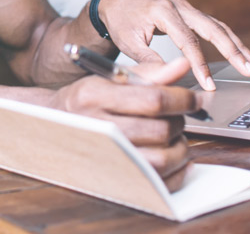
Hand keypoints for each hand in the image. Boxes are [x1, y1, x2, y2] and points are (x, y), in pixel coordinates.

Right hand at [51, 57, 197, 190]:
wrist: (55, 125)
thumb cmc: (87, 99)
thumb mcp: (111, 78)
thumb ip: (150, 73)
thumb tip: (183, 65)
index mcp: (95, 96)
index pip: (153, 99)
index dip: (182, 98)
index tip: (193, 97)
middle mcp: (98, 128)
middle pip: (159, 130)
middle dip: (180, 121)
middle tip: (179, 116)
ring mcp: (106, 157)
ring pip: (161, 159)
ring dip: (180, 147)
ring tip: (175, 136)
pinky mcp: (114, 179)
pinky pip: (157, 183)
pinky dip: (176, 172)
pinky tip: (175, 157)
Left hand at [99, 0, 249, 90]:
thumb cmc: (120, 20)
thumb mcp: (128, 42)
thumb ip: (148, 60)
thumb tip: (169, 78)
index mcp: (164, 12)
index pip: (188, 41)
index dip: (200, 64)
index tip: (209, 84)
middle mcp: (179, 6)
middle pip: (213, 28)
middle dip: (233, 51)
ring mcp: (186, 7)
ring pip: (217, 26)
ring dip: (237, 45)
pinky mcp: (188, 12)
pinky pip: (212, 26)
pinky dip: (228, 39)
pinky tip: (241, 52)